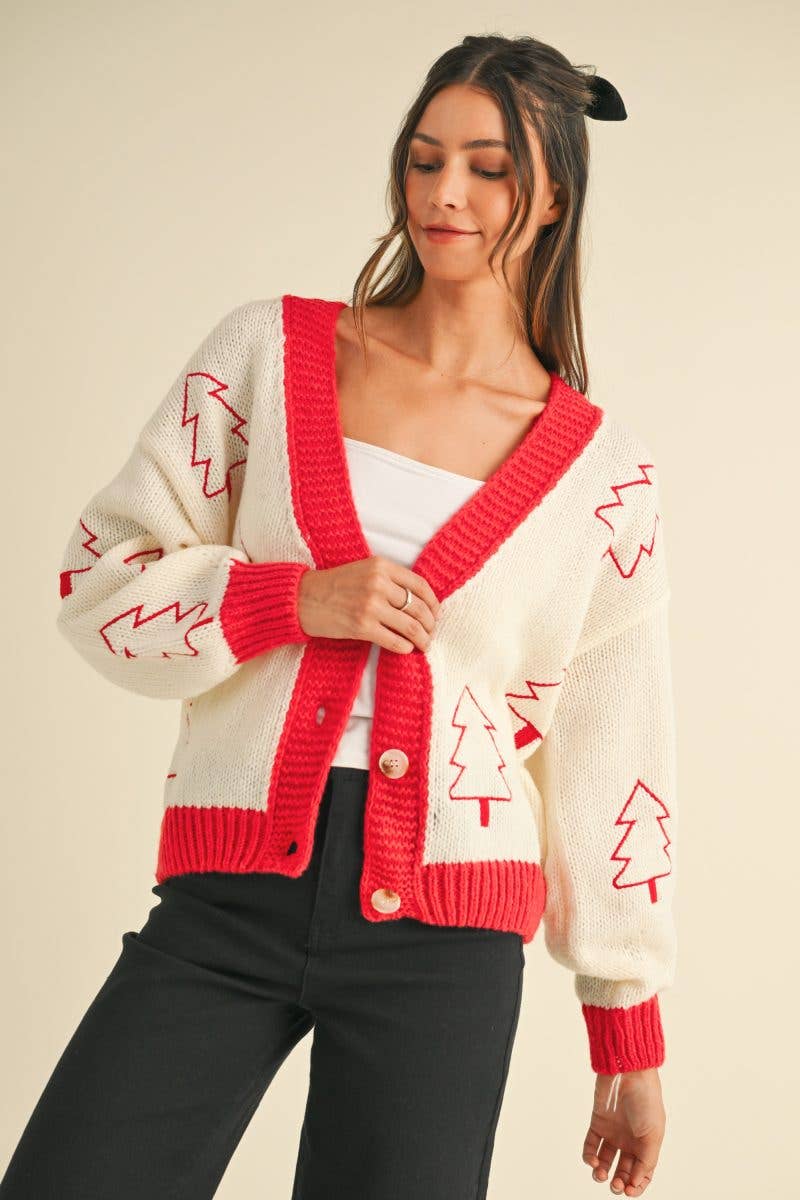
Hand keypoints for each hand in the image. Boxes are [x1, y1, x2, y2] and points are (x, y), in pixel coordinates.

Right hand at [297, 555, 440, 653]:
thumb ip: (390, 580)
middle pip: (419, 608)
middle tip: (430, 634)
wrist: (303, 598)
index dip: (433, 603)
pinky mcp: (361, 627)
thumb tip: (420, 601)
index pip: (421, 585)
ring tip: (423, 645)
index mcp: (381, 566)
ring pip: (411, 627)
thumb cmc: (334, 586)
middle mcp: (378, 584)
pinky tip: (405, 649)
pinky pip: (394, 641)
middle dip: (430, 625)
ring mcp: (370, 606)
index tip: (435, 615)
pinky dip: (405, 648)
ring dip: (422, 640)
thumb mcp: (365, 570)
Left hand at [582, 1068, 664, 1194]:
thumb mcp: (653, 1135)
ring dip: (601, 1173)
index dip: (637, 1186)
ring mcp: (613, 1132)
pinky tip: (592, 1161)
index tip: (629, 1191)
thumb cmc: (646, 1101)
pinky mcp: (597, 1123)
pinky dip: (589, 1157)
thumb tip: (634, 1183)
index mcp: (647, 1144)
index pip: (642, 1173)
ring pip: (605, 1161)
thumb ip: (645, 1161)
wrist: (628, 1073)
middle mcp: (630, 1140)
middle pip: (623, 1170)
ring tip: (600, 1176)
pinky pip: (591, 1145)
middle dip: (619, 1182)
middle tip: (615, 1186)